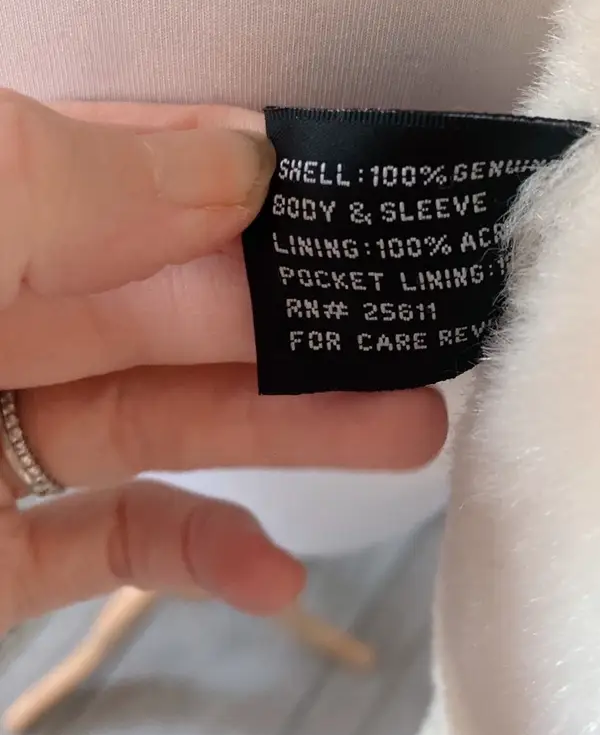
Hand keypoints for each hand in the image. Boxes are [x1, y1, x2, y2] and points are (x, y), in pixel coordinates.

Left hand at [0, 94, 445, 632]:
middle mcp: (5, 317)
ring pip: (170, 420)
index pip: (144, 176)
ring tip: (412, 430)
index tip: (363, 191)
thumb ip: (93, 182)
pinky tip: (274, 572)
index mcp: (0, 214)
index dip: (255, 178)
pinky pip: (110, 550)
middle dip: (308, 314)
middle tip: (423, 322)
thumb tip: (247, 162)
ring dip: (293, 430)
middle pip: (184, 311)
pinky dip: (199, 557)